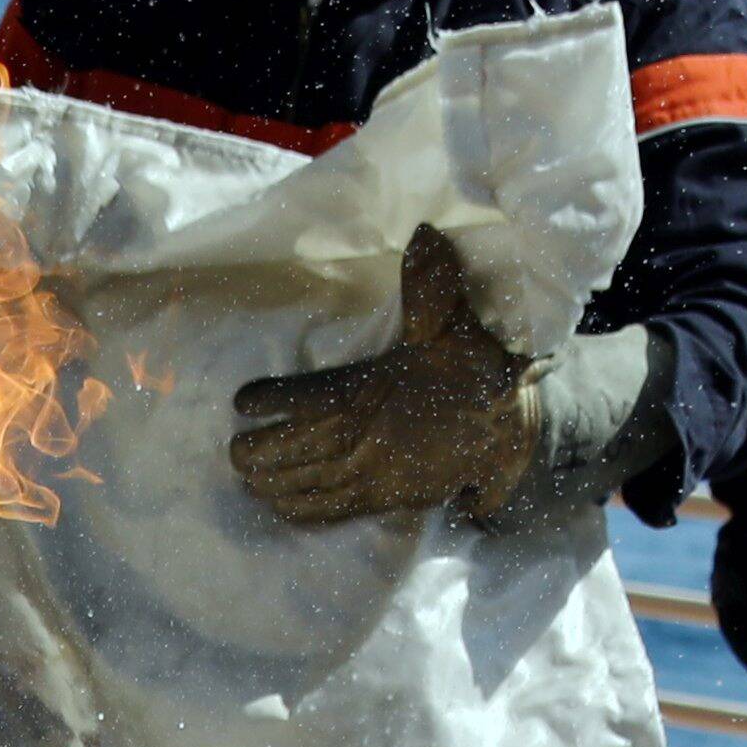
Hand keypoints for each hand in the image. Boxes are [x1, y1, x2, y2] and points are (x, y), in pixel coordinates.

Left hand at [229, 226, 540, 526]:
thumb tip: (426, 235)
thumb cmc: (474, 375)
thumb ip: (432, 287)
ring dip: (270, 481)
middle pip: (295, 449)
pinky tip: (276, 503)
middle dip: (258, 450)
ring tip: (246, 474)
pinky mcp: (383, 500)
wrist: (512, 435)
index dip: (271, 399)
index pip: (308, 397)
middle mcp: (366, 438)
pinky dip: (298, 508)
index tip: (242, 399)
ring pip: (305, 484)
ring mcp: (373, 475)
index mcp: (374, 391)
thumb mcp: (453, 327)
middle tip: (234, 446)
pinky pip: (330, 511)